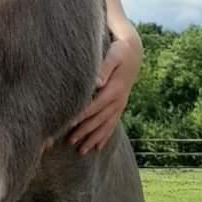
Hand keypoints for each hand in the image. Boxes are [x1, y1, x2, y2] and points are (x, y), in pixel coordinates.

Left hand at [67, 34, 141, 154]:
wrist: (133, 52)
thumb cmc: (119, 50)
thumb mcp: (114, 55)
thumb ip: (105, 68)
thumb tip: (97, 81)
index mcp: (115, 89)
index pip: (95, 106)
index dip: (82, 116)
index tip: (68, 124)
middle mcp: (118, 100)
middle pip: (98, 119)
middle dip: (84, 132)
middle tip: (69, 142)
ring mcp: (120, 105)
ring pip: (105, 126)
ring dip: (93, 139)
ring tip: (81, 151)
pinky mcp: (119, 106)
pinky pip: (112, 124)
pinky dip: (104, 137)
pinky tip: (97, 148)